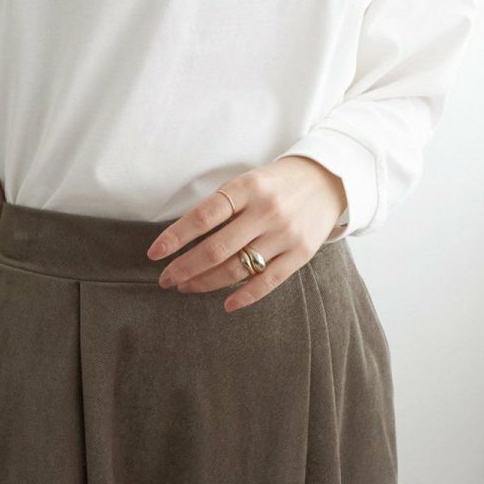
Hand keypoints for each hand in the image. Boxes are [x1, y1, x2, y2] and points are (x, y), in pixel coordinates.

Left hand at [146, 157, 348, 313]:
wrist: (328, 180)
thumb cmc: (277, 183)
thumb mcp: (249, 181)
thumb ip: (223, 206)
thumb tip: (183, 237)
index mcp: (248, 188)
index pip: (203, 216)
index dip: (176, 236)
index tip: (154, 253)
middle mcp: (266, 211)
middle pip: (216, 248)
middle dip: (185, 267)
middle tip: (165, 278)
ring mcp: (285, 234)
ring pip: (237, 268)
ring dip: (206, 282)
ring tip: (185, 286)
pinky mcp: (300, 254)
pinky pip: (267, 281)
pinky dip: (244, 296)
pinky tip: (225, 303)